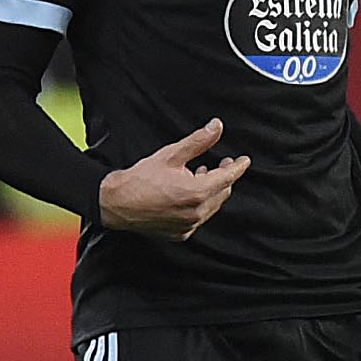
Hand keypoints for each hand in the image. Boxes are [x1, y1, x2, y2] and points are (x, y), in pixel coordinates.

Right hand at [98, 118, 248, 240]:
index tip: (244, 160)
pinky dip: (199, 205)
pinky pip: (198, 218)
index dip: (237, 167)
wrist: (117, 203)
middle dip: (223, 177)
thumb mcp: (171, 155)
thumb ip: (198, 142)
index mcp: (197, 193)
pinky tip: (188, 194)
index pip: (227, 178)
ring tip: (200, 174)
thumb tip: (216, 127)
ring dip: (211, 191)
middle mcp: (196, 213)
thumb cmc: (141, 178)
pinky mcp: (181, 234)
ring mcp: (189, 226)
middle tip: (220, 163)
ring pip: (211, 206)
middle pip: (222, 193)